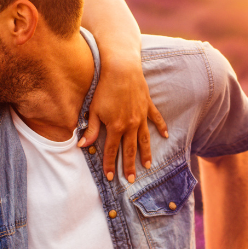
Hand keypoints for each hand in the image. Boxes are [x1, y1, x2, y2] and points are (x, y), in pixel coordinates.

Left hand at [79, 60, 167, 183]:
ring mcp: (141, 116)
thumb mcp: (93, 109)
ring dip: (146, 153)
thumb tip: (82, 145)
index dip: (109, 165)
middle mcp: (130, 125)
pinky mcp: (147, 106)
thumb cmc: (104, 87)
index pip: (111, 150)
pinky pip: (156, 119)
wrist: (121, 68)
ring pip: (144, 139)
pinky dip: (161, 128)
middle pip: (130, 149)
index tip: (110, 177)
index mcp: (115, 127)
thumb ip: (91, 129)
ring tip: (147, 165)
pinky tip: (165, 136)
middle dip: (129, 166)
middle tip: (131, 179)